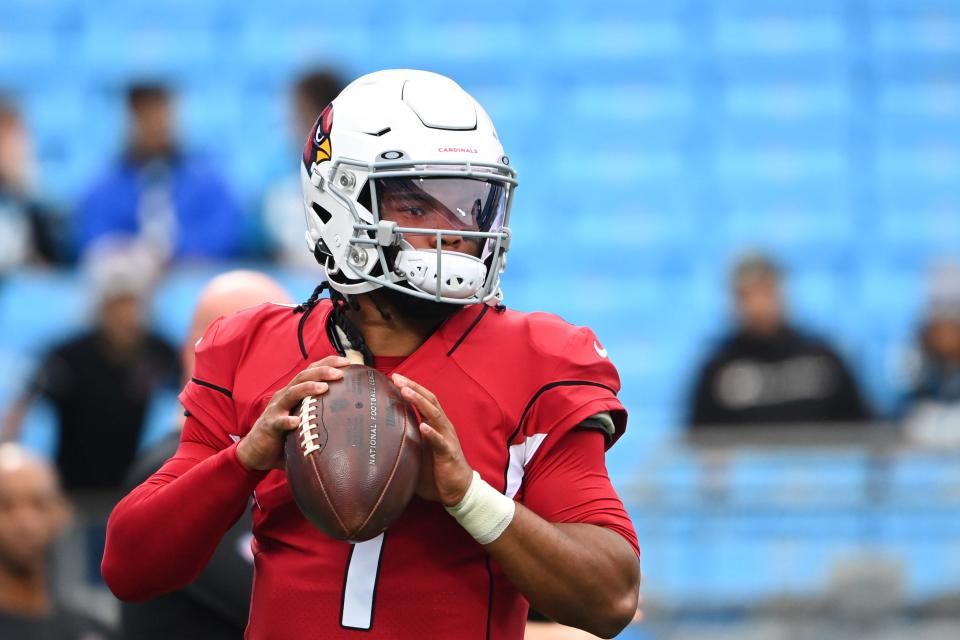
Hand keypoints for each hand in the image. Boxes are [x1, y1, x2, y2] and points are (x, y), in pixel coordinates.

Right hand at [236, 355, 350, 470]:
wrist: (256, 451)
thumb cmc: (286, 435)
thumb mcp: (304, 420)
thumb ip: (321, 415)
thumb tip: (351, 418)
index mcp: (295, 392)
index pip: (311, 370)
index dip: (328, 362)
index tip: (347, 362)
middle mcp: (285, 395)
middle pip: (304, 376)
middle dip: (322, 371)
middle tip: (340, 372)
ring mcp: (277, 409)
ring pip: (292, 393)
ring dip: (308, 388)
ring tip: (324, 388)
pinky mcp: (270, 425)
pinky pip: (279, 422)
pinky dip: (287, 421)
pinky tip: (297, 422)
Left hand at [391, 374, 473, 506]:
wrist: (458, 491)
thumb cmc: (435, 471)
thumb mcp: (417, 452)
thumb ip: (403, 442)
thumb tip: (377, 439)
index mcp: (435, 424)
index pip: (424, 399)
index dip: (411, 387)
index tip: (394, 377)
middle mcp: (442, 426)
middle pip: (429, 400)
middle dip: (413, 387)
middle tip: (396, 377)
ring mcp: (446, 438)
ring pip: (434, 414)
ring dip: (419, 401)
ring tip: (406, 392)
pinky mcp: (448, 453)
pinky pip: (440, 441)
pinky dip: (431, 433)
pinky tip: (423, 427)